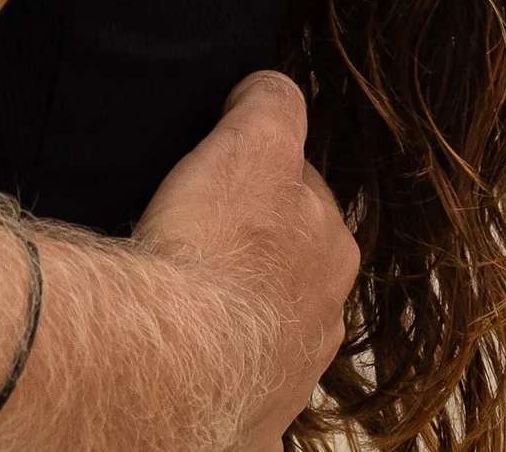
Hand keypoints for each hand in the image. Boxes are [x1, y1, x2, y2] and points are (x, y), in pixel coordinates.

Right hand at [136, 71, 356, 448]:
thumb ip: (273, 101)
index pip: (305, 195)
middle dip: (257, 253)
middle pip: (291, 268)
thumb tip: (269, 89)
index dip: (260, 180)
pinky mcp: (249, 429)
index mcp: (332, 252)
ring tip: (186, 302)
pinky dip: (221, 387)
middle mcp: (322, 320)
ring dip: (239, 318)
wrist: (173, 362)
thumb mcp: (254, 141)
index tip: (222, 180)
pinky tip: (191, 373)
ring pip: (268, 333)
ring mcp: (287, 379)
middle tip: (199, 236)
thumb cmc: (213, 251)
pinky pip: (240, 403)